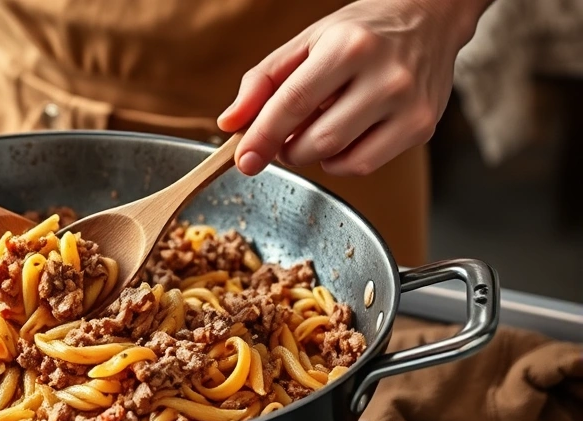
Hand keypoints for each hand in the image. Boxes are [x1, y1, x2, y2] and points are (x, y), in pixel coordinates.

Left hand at [218, 0, 490, 176]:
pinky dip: (341, 161)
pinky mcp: (421, 126)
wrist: (428, 18)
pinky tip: (344, 134)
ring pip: (341, 158)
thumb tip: (230, 124)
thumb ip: (262, 82)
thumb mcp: (305, 43)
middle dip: (288, 149)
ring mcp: (408, 104)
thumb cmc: (359, 32)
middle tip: (284, 137)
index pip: (294, 103)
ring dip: (313, 156)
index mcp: (348, 46)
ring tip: (316, 128)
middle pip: (317, 140)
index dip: (263, 137)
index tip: (244, 160)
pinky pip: (366, 164)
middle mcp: (385, 75)